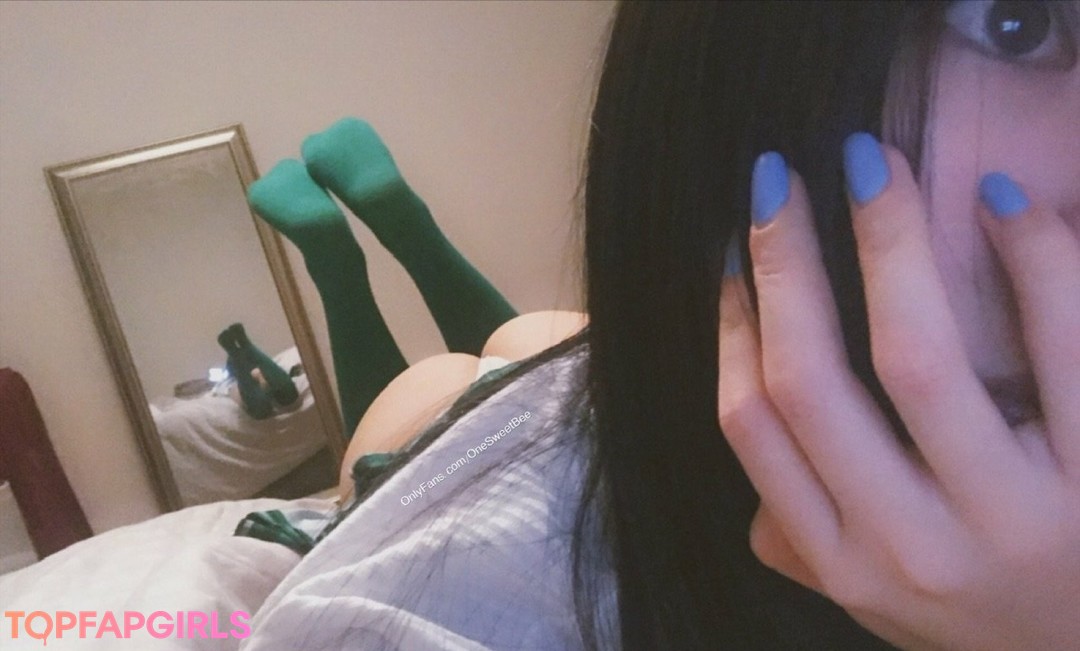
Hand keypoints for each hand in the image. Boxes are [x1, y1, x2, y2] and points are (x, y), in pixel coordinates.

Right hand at [716, 136, 1079, 649]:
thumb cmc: (990, 615)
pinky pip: (1061, 349)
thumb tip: (756, 482)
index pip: (754, 424)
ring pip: (919, 360)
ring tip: (870, 162)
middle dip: (784, 262)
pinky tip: (1006, 203)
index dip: (734, 323)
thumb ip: (805, 547)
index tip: (734, 252)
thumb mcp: (879, 597)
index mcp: (845, 560)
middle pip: (813, 382)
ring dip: (888, 242)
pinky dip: (1033, 260)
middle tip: (777, 176)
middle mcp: (910, 548)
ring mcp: (1009, 521)